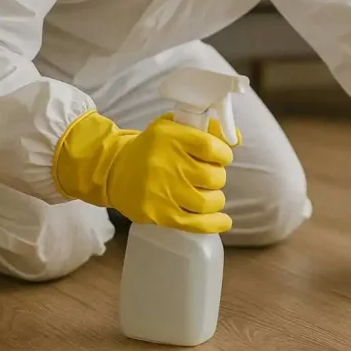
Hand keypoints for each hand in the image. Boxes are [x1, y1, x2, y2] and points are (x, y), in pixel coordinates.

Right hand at [53, 112, 236, 232]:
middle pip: (214, 176)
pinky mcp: (160, 214)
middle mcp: (167, 163)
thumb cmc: (151, 147)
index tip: (221, 157)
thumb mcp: (172, 126)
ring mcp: (164, 191)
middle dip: (218, 176)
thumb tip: (236, 138)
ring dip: (216, 198)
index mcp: (171, 137)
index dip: (224, 154)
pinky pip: (196, 223)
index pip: (213, 148)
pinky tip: (224, 221)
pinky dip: (214, 224)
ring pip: (209, 201)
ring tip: (208, 194)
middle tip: (209, 176)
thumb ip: (206, 128)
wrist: (114, 170)